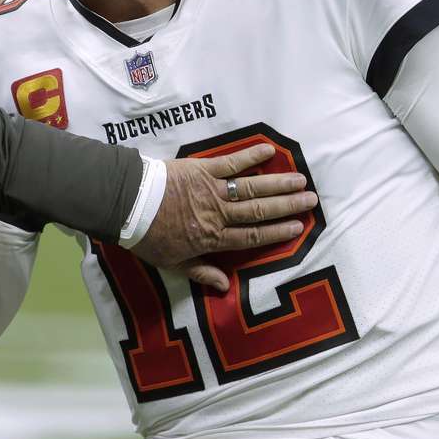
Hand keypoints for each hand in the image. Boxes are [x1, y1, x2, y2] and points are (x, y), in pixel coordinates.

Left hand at [130, 144, 316, 291]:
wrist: (127, 205)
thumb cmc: (146, 236)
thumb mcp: (171, 263)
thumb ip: (200, 273)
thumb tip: (225, 286)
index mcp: (213, 238)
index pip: (253, 236)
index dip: (278, 232)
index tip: (299, 227)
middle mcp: (218, 214)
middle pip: (260, 211)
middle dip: (287, 206)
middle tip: (311, 201)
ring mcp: (212, 190)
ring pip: (252, 188)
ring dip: (278, 184)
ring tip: (301, 181)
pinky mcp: (201, 170)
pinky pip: (231, 162)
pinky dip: (250, 156)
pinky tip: (269, 151)